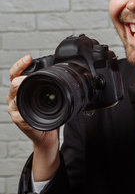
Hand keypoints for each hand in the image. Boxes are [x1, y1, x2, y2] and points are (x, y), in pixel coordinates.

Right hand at [6, 55, 59, 180]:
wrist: (47, 135)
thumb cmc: (48, 114)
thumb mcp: (49, 96)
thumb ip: (49, 84)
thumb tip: (62, 70)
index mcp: (20, 89)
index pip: (15, 73)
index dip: (20, 64)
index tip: (28, 58)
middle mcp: (15, 98)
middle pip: (13, 83)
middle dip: (20, 77)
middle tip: (28, 75)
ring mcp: (15, 109)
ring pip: (14, 97)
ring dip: (21, 90)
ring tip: (26, 85)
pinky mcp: (19, 120)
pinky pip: (19, 113)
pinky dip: (24, 109)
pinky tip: (29, 108)